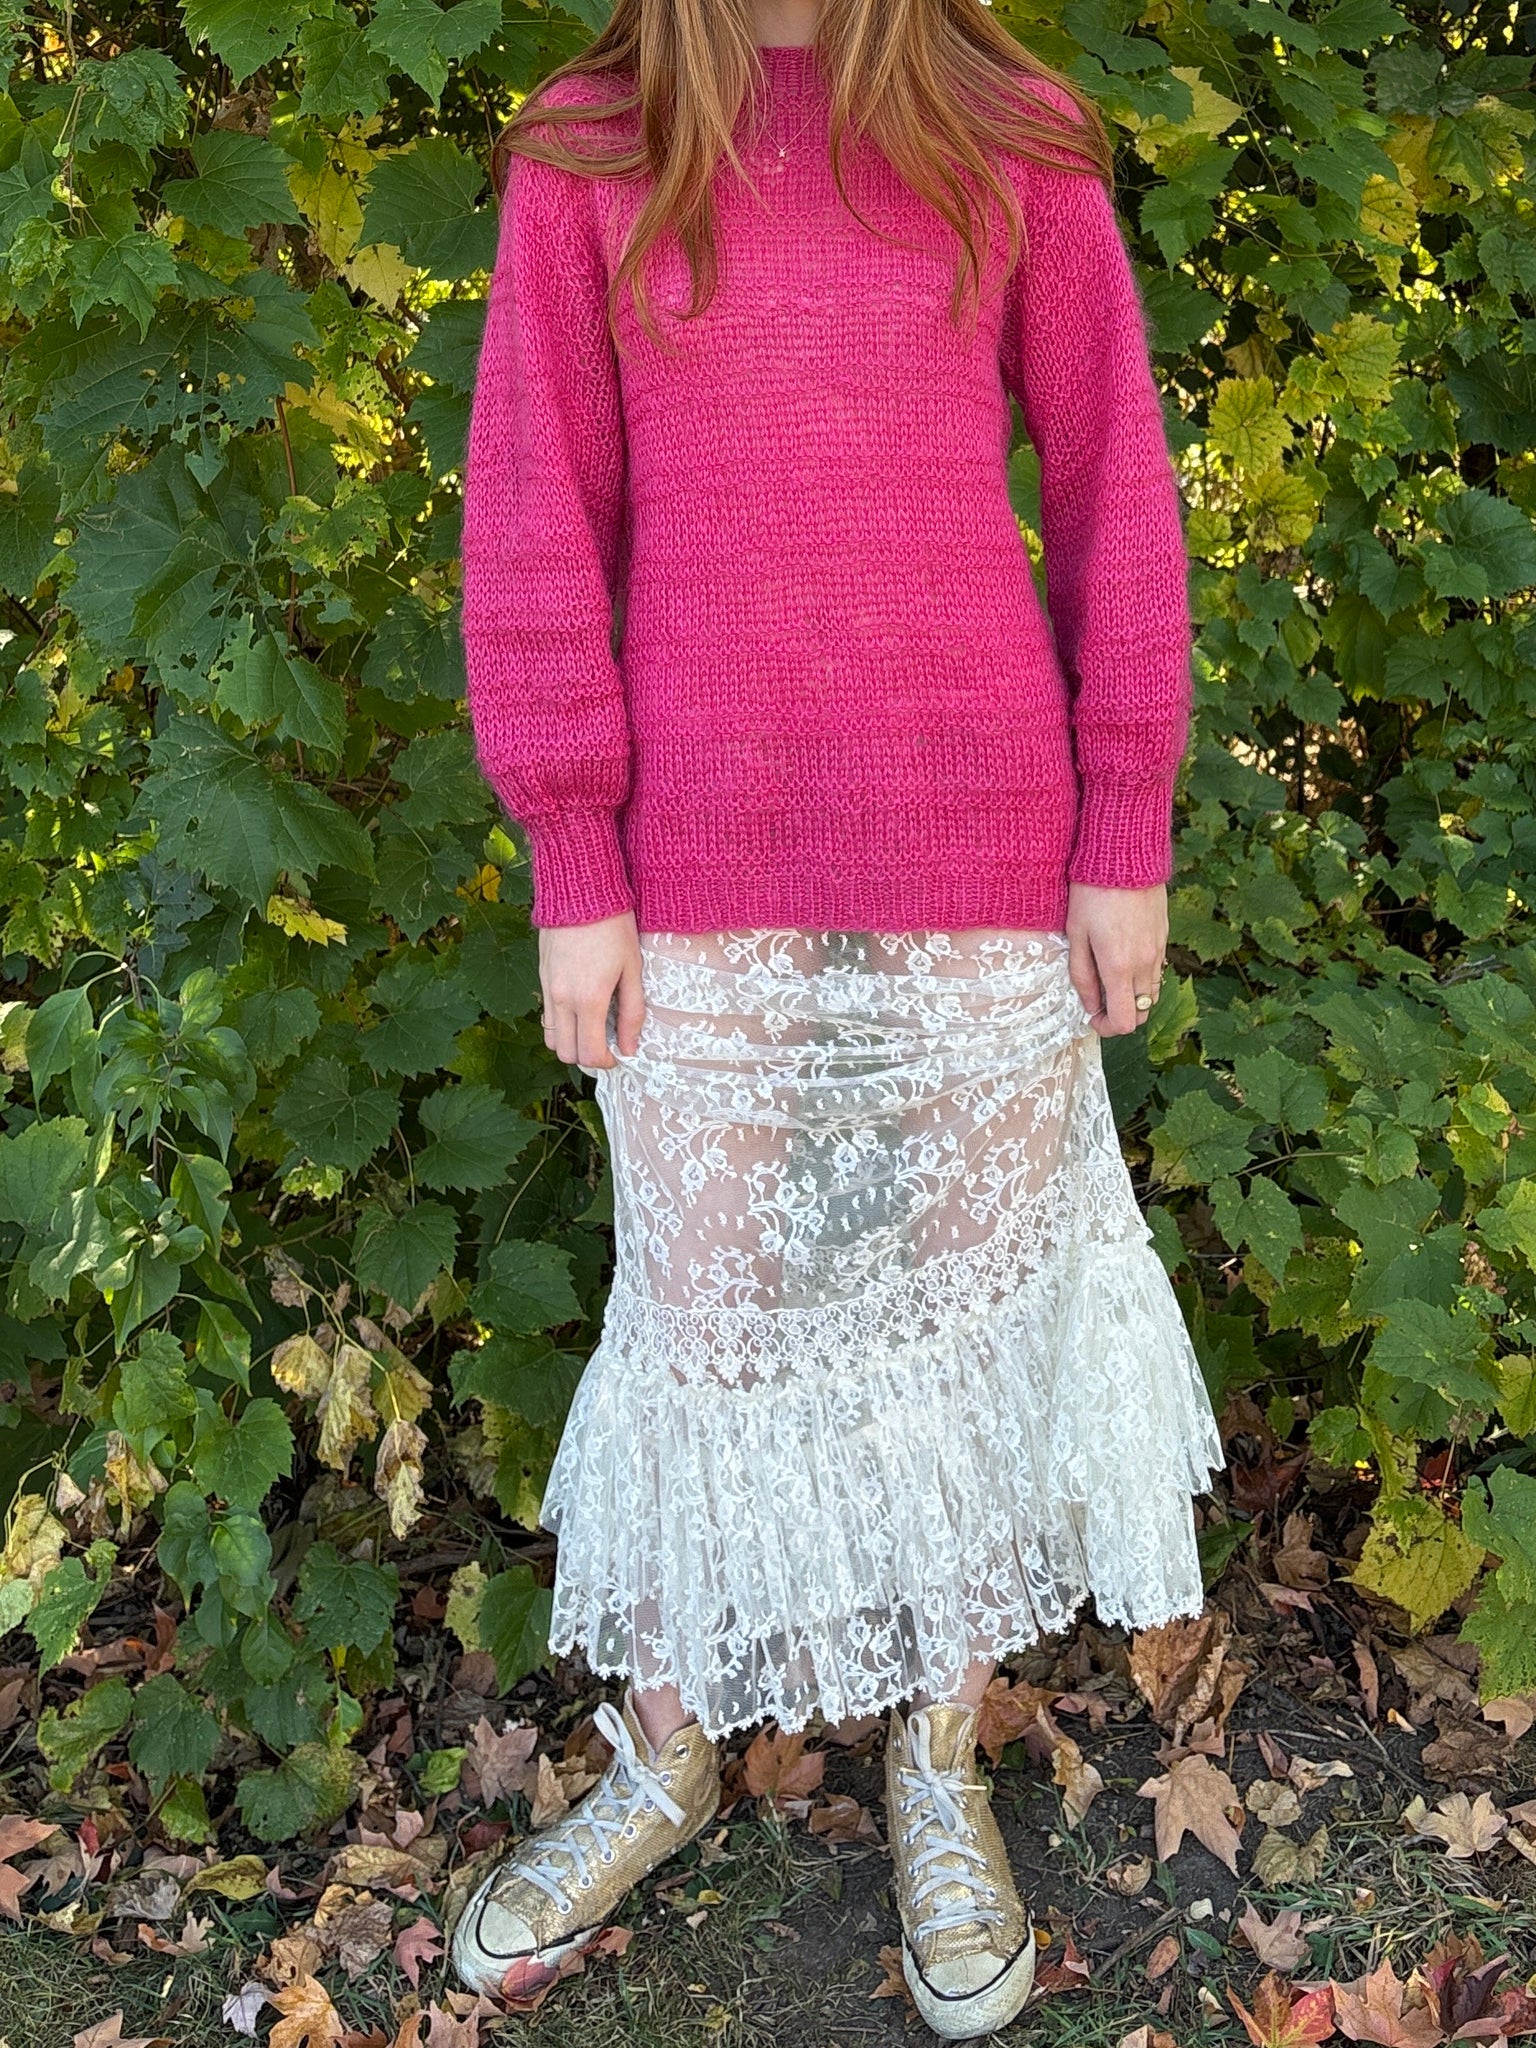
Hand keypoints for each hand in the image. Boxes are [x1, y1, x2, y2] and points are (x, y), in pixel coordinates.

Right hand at [539, 911, 646, 1070]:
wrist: (580, 891)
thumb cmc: (614, 927)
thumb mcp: (633, 970)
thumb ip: (632, 1013)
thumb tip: (630, 1049)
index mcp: (588, 1000)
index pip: (590, 1053)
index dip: (607, 1062)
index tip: (620, 1054)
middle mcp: (562, 999)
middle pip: (565, 1053)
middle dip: (586, 1056)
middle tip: (607, 1043)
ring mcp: (547, 988)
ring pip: (551, 1037)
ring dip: (570, 1041)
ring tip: (593, 1026)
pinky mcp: (541, 976)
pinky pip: (546, 1014)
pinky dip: (561, 1022)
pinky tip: (581, 1006)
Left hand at [1066, 882, 1167, 1037]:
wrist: (1125, 857)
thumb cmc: (1092, 893)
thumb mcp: (1076, 935)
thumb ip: (1083, 975)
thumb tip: (1090, 1006)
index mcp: (1119, 967)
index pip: (1125, 1021)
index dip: (1108, 1028)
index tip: (1092, 1018)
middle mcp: (1145, 964)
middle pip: (1142, 1013)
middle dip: (1121, 1015)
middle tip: (1100, 1002)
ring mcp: (1158, 951)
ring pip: (1153, 993)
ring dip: (1134, 997)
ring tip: (1110, 980)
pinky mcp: (1164, 937)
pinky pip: (1157, 970)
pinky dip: (1143, 977)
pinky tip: (1124, 958)